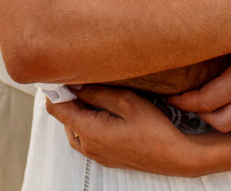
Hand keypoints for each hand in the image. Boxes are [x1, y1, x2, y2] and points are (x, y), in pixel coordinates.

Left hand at [45, 85, 196, 175]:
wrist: (174, 157)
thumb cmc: (154, 129)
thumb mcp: (126, 101)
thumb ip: (96, 92)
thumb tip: (75, 83)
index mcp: (89, 131)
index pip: (57, 108)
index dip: (55, 89)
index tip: (61, 74)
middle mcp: (87, 146)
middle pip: (64, 117)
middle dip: (68, 97)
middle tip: (80, 79)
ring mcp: (96, 154)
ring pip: (73, 127)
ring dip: (77, 110)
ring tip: (92, 93)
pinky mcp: (105, 157)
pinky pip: (85, 137)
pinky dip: (86, 121)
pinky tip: (102, 111)